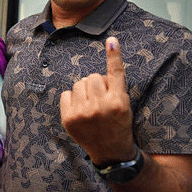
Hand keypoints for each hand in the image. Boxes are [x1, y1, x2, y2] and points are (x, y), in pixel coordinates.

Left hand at [59, 36, 133, 165]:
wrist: (110, 151)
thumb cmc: (118, 123)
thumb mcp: (125, 105)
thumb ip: (114, 86)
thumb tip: (100, 66)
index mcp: (119, 102)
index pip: (116, 73)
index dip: (114, 55)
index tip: (111, 40)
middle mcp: (101, 106)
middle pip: (92, 76)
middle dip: (96, 84)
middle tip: (101, 99)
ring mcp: (83, 113)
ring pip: (79, 83)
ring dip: (84, 90)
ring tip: (91, 105)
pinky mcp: (69, 119)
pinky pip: (66, 93)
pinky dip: (72, 98)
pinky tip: (80, 110)